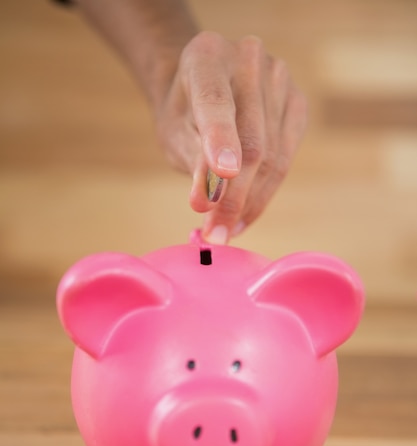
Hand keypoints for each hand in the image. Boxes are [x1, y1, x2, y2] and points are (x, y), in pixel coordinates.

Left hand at [155, 31, 307, 243]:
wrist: (204, 85)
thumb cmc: (183, 113)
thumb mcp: (175, 134)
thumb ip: (192, 162)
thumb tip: (205, 207)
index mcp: (206, 57)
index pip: (214, 102)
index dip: (220, 140)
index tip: (223, 174)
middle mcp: (248, 59)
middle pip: (251, 144)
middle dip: (234, 198)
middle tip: (215, 235)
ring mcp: (279, 79)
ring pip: (273, 158)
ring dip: (250, 203)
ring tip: (227, 231)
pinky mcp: (297, 103)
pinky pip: (286, 159)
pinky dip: (265, 193)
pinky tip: (245, 215)